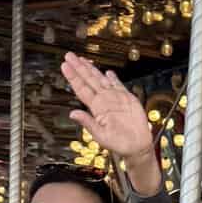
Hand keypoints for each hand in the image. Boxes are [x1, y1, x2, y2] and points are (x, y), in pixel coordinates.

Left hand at [62, 53, 156, 175]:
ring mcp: (115, 98)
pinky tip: (107, 72)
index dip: (73, 77)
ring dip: (92, 69)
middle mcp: (104, 101)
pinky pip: (118, 85)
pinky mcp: (127, 99)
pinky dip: (113, 78)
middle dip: (79, 68)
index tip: (65, 66)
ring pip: (101, 80)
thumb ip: (87, 123)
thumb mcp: (100, 136)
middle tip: (69, 56)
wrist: (137, 146)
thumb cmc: (118, 144)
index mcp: (96, 108)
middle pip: (89, 80)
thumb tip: (72, 114)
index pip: (81, 89)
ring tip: (83, 59)